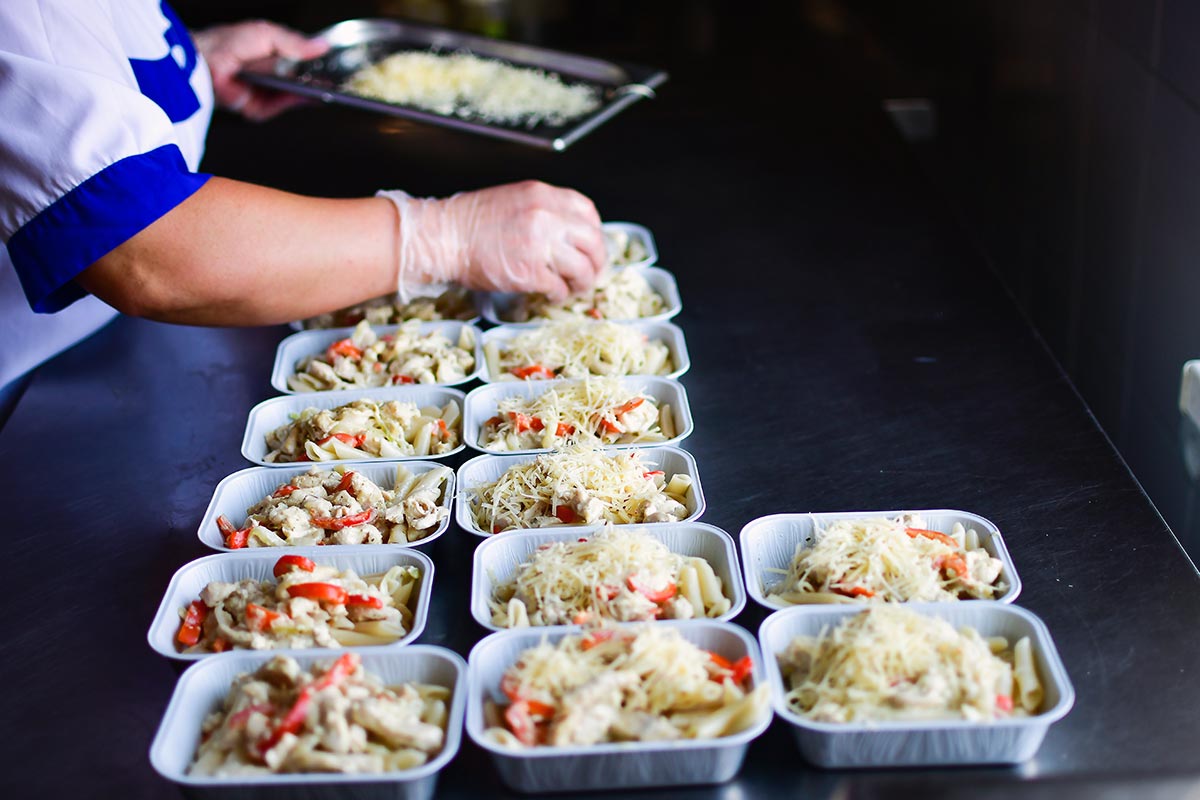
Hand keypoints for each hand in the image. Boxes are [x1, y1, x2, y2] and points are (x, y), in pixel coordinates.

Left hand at [193, 20, 327, 120]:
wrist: (204, 63)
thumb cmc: (227, 43)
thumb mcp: (267, 34)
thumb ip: (295, 42)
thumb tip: (322, 46)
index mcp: (272, 56)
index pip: (301, 62)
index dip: (319, 65)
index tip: (337, 65)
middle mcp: (270, 76)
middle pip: (303, 82)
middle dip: (320, 80)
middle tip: (338, 78)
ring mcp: (267, 94)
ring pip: (297, 96)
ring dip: (314, 92)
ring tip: (331, 86)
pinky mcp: (261, 110)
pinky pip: (286, 106)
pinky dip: (300, 101)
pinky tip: (313, 95)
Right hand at [380, 181, 605, 301]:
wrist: (443, 238)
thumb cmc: (470, 223)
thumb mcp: (513, 201)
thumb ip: (544, 212)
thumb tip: (568, 234)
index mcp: (543, 196)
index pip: (587, 211)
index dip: (593, 232)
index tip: (590, 245)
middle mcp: (547, 216)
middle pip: (593, 241)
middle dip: (597, 262)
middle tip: (590, 273)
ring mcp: (540, 245)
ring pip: (581, 268)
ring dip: (582, 282)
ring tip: (574, 287)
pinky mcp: (530, 272)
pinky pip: (559, 287)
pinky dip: (559, 294)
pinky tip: (552, 294)